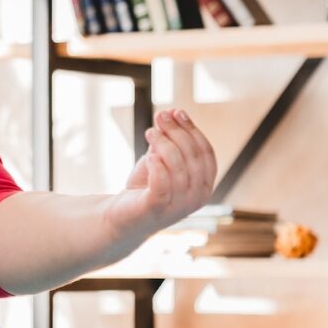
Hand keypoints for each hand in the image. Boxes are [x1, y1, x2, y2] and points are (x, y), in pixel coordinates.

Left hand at [102, 108, 216, 243]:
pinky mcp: (158, 210)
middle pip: (192, 157)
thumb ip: (168, 139)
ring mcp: (179, 206)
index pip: (206, 152)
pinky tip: (149, 156)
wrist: (121, 216)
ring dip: (164, 144)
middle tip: (160, 116)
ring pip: (178, 168)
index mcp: (204, 185)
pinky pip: (163, 185)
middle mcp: (197, 198)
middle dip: (177, 132)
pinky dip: (158, 168)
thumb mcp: (159, 159)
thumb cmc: (144, 187)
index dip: (192, 129)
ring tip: (150, 131)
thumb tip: (173, 110)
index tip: (176, 111)